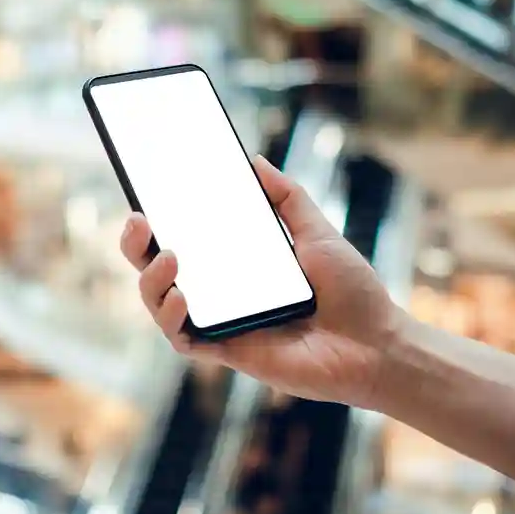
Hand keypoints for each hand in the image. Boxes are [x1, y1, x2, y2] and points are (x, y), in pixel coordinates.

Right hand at [119, 155, 402, 407]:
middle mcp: (222, 294)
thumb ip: (287, 199)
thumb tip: (254, 161)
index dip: (155, 222)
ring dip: (151, 282)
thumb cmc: (352, 293)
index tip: (145, 194)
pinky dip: (172, 319)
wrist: (379, 344)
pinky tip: (181, 297)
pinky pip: (185, 340)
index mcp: (237, 265)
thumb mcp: (318, 233)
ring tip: (169, 258)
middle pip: (159, 272)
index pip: (184, 240)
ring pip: (161, 306)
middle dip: (136, 247)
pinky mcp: (230, 352)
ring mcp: (223, 323)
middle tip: (138, 219)